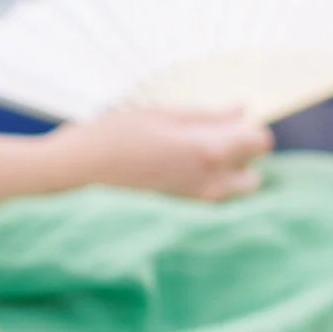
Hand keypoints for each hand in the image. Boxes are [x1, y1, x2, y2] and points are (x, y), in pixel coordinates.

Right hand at [46, 107, 269, 202]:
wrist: (71, 178)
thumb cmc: (111, 138)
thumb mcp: (160, 115)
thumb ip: (206, 116)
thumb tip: (242, 110)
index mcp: (209, 152)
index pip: (260, 143)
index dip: (247, 130)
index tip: (225, 125)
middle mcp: (211, 186)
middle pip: (252, 176)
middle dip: (238, 161)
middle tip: (203, 145)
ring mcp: (195, 208)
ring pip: (231, 195)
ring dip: (221, 179)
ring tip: (185, 164)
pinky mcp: (180, 221)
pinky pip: (208, 207)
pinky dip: (201, 193)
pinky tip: (171, 180)